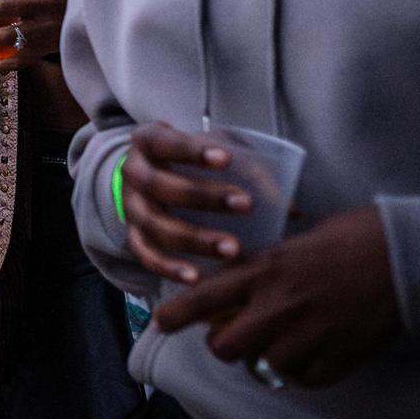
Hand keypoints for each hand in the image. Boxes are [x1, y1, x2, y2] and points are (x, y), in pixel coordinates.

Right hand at [119, 123, 261, 282]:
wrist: (158, 177)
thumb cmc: (194, 161)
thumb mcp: (217, 149)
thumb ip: (249, 169)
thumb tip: (289, 209)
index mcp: (148, 143)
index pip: (163, 142)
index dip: (190, 151)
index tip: (226, 159)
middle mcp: (133, 174)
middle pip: (159, 185)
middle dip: (202, 196)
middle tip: (245, 205)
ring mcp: (130, 208)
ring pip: (155, 224)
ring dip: (195, 238)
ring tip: (233, 248)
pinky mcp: (133, 237)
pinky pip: (146, 255)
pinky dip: (169, 268)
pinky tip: (197, 277)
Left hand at [154, 206, 400, 387]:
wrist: (403, 256)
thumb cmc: (348, 237)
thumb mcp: (290, 241)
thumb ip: (261, 267)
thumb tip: (234, 282)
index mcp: (263, 272)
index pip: (204, 298)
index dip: (176, 314)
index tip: (160, 323)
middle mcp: (277, 308)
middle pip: (225, 347)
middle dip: (225, 344)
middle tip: (237, 335)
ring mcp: (306, 337)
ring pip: (263, 368)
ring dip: (267, 359)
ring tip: (285, 340)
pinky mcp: (337, 358)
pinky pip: (303, 380)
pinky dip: (303, 372)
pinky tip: (313, 352)